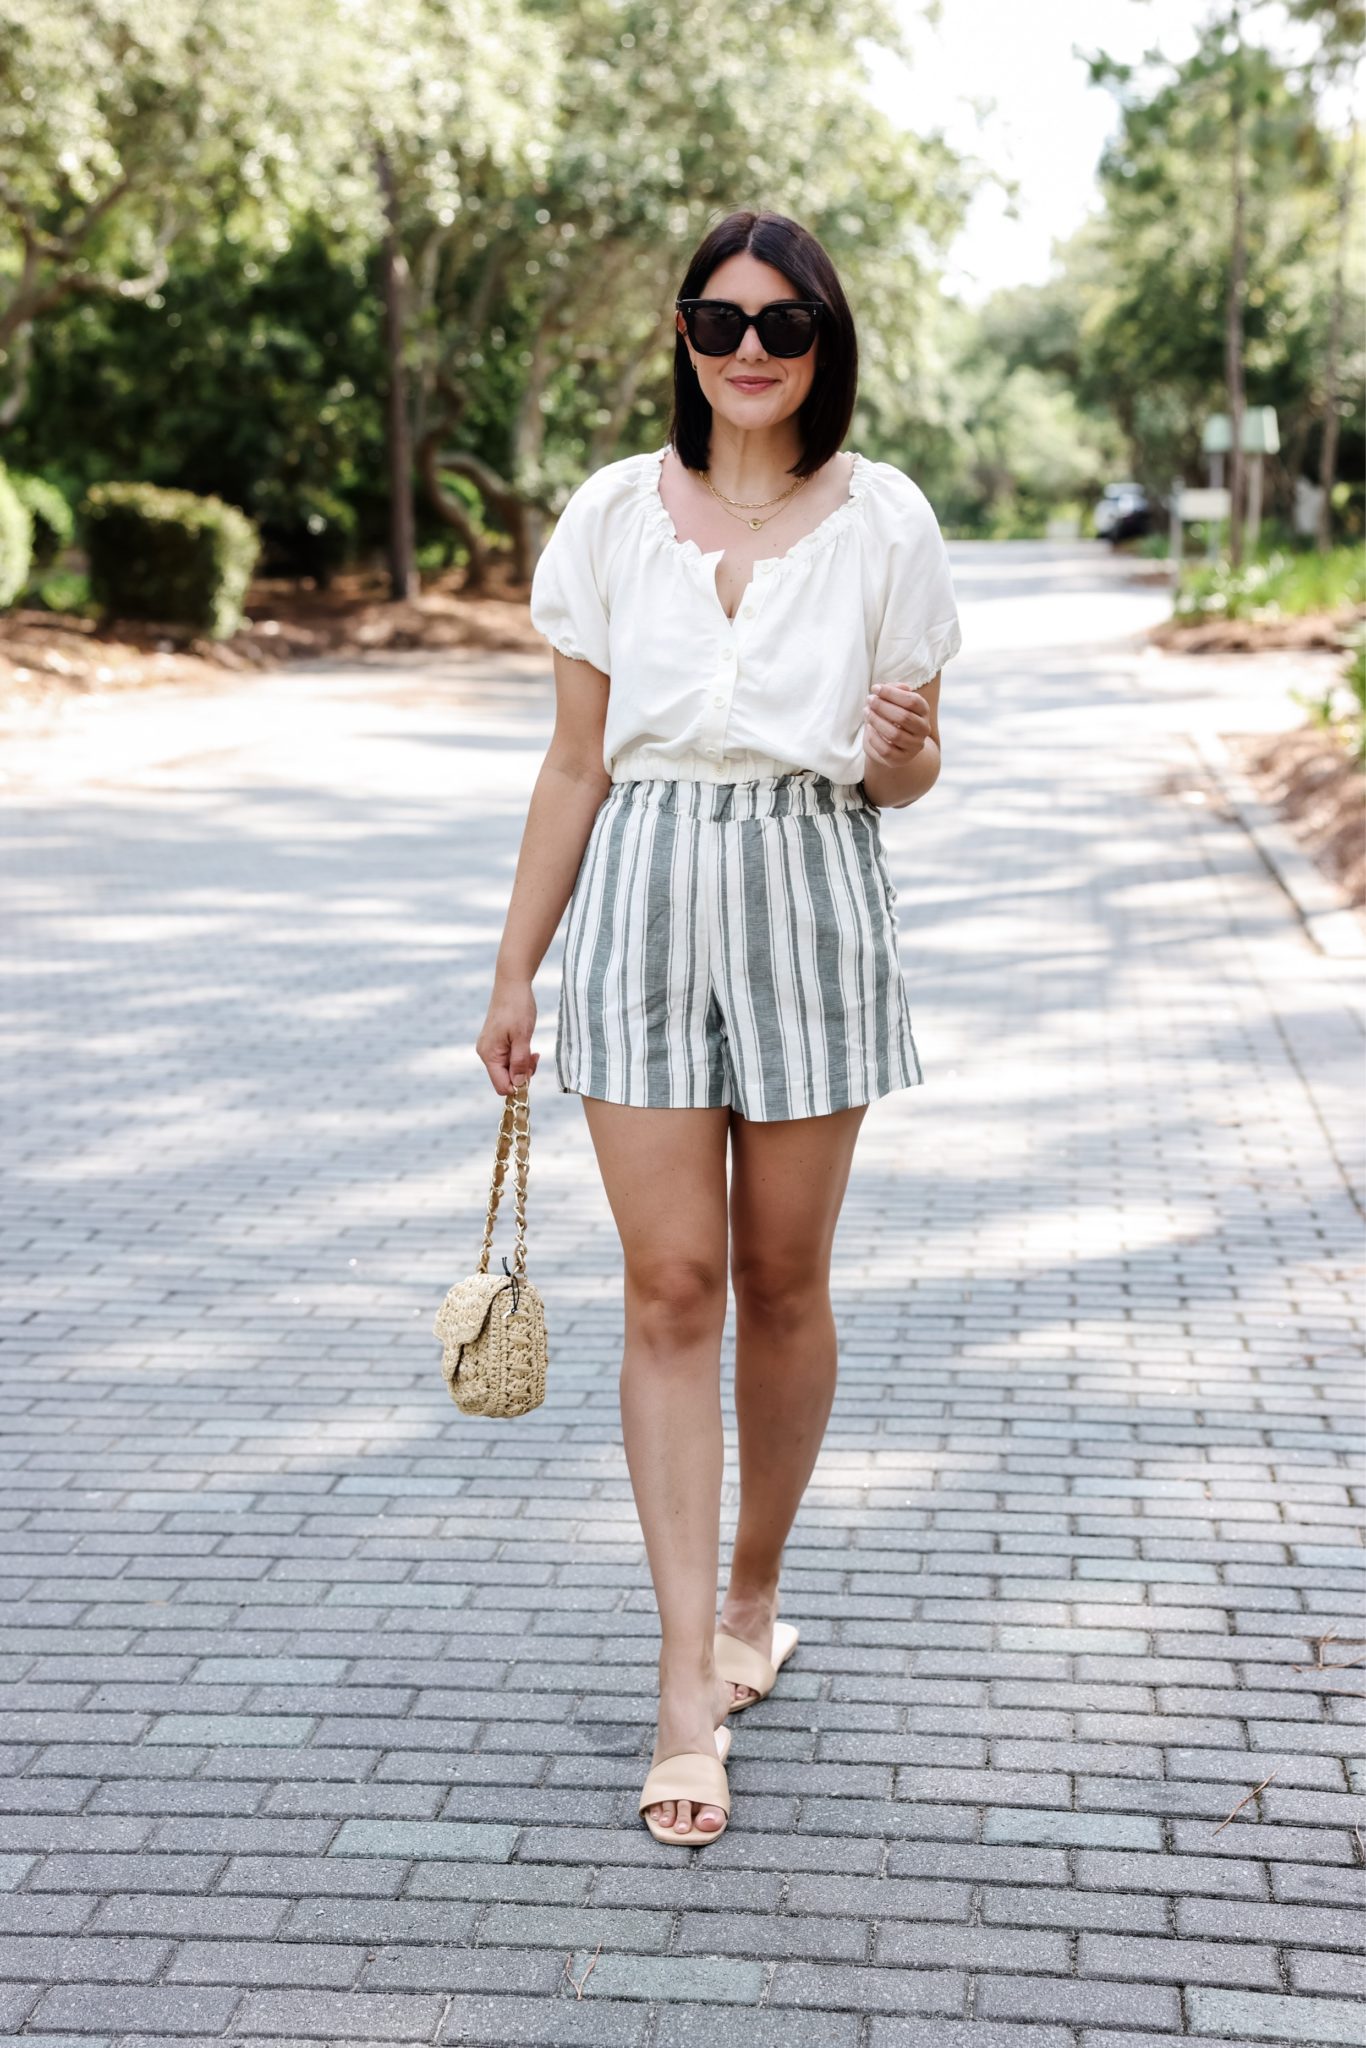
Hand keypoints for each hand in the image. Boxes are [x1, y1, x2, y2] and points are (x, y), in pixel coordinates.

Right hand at [477, 978, 540, 1095]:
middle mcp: (486, 1053)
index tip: (531, 1071)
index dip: (518, 1085)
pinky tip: (528, 1047)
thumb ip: (519, 1062)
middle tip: (534, 1057)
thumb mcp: (522, 1036)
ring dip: (522, 1065)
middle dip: (522, 1073)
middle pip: (505, 1079)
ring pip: (508, 1069)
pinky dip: (519, 1057)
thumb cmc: (517, 1008)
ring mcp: (490, 1048)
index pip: (501, 1086)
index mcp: (489, 1054)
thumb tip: (518, 1085)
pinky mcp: (496, 1043)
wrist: (512, 984)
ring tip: (533, 1051)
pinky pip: (508, 1058)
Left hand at [863, 681, 931, 765]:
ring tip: (866, 712)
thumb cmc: (892, 715)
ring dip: (877, 721)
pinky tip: (869, 728)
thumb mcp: (894, 700)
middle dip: (883, 706)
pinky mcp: (901, 759)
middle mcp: (923, 729)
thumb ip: (893, 690)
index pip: (912, 701)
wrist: (892, 742)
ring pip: (895, 734)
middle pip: (904, 717)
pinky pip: (886, 750)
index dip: (892, 693)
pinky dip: (874, 738)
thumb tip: (887, 688)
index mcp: (924, 711)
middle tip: (869, 700)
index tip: (875, 688)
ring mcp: (914, 746)